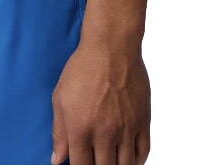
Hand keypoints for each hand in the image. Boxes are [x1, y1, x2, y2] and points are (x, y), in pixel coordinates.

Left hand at [50, 36, 150, 164]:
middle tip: (95, 160)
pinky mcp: (143, 121)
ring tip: (110, 160)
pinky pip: (143, 152)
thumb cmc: (83, 68)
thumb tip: (57, 159)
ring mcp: (126, 129)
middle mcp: (104, 133)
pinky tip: (128, 159)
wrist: (112, 47)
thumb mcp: (60, 97)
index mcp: (80, 128)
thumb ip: (59, 132)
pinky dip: (136, 161)